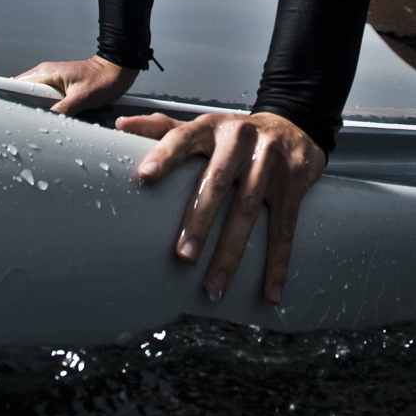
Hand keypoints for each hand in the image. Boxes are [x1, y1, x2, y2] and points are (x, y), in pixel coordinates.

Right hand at [16, 55, 137, 115]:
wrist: (118, 70)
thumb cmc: (103, 79)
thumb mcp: (83, 97)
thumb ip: (63, 109)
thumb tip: (46, 120)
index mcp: (46, 73)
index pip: (16, 85)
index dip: (9, 99)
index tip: (8, 113)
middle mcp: (46, 75)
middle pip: (22, 94)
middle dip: (22, 109)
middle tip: (24, 125)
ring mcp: (52, 81)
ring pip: (34, 99)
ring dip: (35, 110)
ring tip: (37, 124)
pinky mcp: (59, 88)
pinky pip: (45, 100)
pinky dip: (45, 110)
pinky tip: (50, 119)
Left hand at [114, 109, 325, 304]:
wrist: (294, 124)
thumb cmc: (238, 135)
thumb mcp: (204, 127)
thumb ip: (165, 129)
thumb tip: (121, 125)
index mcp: (211, 128)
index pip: (183, 138)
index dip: (164, 156)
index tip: (144, 177)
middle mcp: (240, 140)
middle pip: (215, 182)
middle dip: (199, 221)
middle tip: (183, 256)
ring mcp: (270, 160)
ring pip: (248, 209)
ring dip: (231, 252)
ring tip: (214, 285)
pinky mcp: (294, 181)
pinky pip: (285, 225)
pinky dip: (278, 262)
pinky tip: (270, 291)